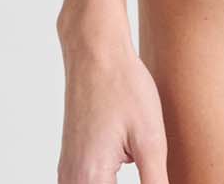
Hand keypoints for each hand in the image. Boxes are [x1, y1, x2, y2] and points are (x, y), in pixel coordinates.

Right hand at [57, 31, 168, 183]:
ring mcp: (67, 172)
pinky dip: (106, 181)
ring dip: (115, 182)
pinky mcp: (70, 162)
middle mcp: (72, 180)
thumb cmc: (123, 87)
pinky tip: (125, 164)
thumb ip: (156, 182)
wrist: (95, 53)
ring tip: (140, 161)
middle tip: (152, 168)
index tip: (154, 175)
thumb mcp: (151, 139)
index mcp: (91, 178)